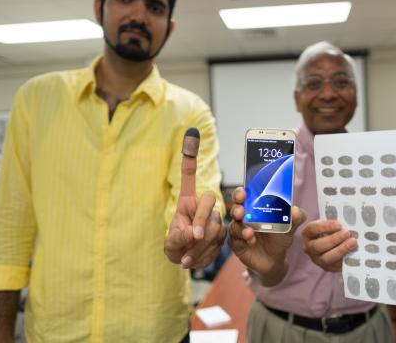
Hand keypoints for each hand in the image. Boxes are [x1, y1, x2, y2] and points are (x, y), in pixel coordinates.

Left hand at [164, 128, 225, 268]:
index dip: (190, 154)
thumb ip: (178, 238)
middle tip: (190, 238)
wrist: (188, 262)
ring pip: (215, 227)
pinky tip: (194, 261)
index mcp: (187, 200)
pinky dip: (206, 255)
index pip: (189, 175)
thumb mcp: (171, 243)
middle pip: (208, 202)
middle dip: (200, 221)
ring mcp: (216, 220)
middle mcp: (203, 206)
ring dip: (200, 246)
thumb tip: (193, 234)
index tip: (191, 132)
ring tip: (185, 259)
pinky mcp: (224, 235)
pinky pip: (219, 242)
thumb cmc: (176, 246)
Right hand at [228, 187, 305, 285]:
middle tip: (241, 211)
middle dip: (237, 208)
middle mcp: (244, 217)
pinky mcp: (237, 244)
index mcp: (255, 208)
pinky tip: (251, 241)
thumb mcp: (290, 227)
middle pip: (235, 208)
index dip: (241, 192)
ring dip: (241, 228)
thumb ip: (295, 218)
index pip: (245, 196)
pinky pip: (235, 241)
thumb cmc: (279, 238)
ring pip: (234, 225)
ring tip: (250, 232)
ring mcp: (239, 231)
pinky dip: (242, 240)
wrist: (275, 260)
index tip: (243, 191)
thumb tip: (296, 210)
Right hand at [301, 219, 356, 271]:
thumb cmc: (333, 230)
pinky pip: (335, 266)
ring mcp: (317, 259)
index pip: (312, 229)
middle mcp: (309, 248)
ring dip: (340, 250)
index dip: (325, 227)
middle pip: (317, 246)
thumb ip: (335, 223)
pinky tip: (354, 252)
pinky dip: (344, 259)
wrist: (335, 243)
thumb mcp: (331, 224)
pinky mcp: (327, 268)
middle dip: (334, 239)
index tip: (339, 225)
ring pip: (326, 258)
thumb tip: (347, 222)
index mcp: (308, 234)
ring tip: (353, 242)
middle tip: (347, 233)